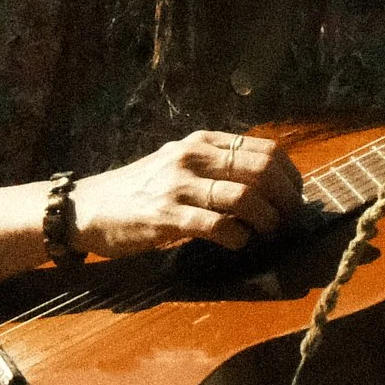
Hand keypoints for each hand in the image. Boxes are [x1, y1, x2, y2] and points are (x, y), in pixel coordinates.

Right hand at [71, 130, 305, 255]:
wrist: (88, 207)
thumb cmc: (141, 188)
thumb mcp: (180, 163)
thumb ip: (217, 166)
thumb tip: (269, 184)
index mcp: (202, 141)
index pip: (265, 149)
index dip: (291, 176)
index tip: (296, 198)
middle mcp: (192, 156)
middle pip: (261, 170)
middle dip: (287, 199)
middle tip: (291, 222)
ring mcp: (178, 185)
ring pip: (244, 197)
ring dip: (267, 221)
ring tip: (268, 234)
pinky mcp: (166, 216)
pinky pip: (217, 226)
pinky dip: (238, 237)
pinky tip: (238, 243)